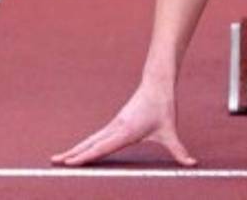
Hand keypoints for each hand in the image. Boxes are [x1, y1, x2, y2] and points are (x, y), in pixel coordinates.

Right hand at [51, 80, 195, 166]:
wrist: (157, 83)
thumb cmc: (163, 106)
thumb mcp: (171, 131)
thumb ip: (180, 150)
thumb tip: (192, 164)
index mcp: (125, 131)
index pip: (102, 147)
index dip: (85, 156)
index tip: (69, 164)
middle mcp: (115, 128)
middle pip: (90, 144)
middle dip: (72, 155)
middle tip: (53, 163)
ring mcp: (113, 125)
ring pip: (90, 139)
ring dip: (75, 149)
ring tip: (59, 159)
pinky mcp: (115, 123)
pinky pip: (96, 136)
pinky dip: (84, 144)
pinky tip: (78, 151)